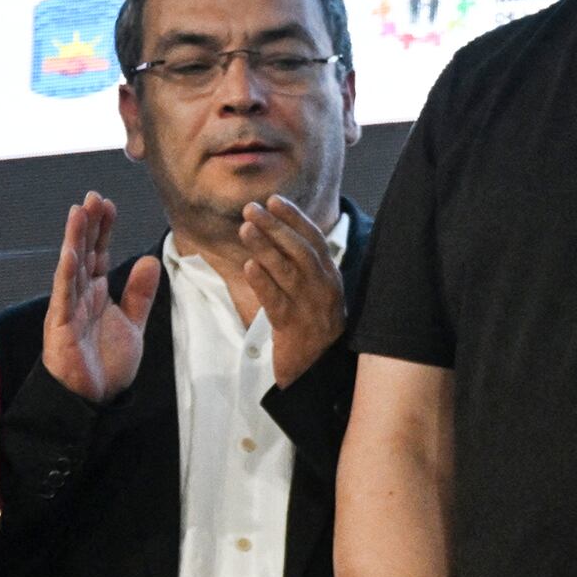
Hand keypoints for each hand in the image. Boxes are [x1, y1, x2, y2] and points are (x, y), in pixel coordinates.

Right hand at [41, 194, 158, 404]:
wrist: (94, 399)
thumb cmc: (106, 363)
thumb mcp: (132, 322)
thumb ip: (139, 293)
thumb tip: (147, 259)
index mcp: (96, 294)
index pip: (99, 254)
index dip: (103, 229)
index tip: (107, 204)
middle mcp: (79, 296)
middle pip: (84, 253)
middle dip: (88, 225)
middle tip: (93, 196)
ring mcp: (67, 310)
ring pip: (71, 268)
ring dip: (75, 240)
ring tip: (78, 212)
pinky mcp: (60, 327)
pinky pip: (64, 296)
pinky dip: (67, 274)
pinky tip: (70, 253)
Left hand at [234, 197, 345, 388]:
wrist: (318, 377)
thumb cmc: (312, 332)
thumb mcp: (315, 296)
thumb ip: (303, 270)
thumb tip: (278, 237)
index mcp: (330, 279)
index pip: (315, 241)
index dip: (295, 218)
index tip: (274, 199)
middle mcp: (325, 291)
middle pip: (301, 252)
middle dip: (277, 226)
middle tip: (251, 208)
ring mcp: (311, 310)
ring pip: (288, 273)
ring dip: (266, 247)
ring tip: (246, 227)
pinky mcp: (294, 330)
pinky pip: (277, 302)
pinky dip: (264, 282)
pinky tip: (249, 266)